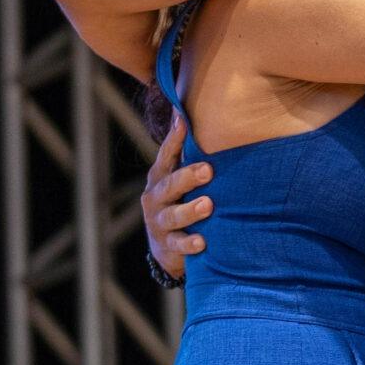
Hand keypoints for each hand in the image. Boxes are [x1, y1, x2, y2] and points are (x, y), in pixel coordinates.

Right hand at [142, 114, 210, 280]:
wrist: (168, 248)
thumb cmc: (180, 203)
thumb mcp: (180, 180)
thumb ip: (187, 155)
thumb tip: (192, 115)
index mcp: (160, 177)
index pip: (167, 155)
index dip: (174, 138)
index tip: (183, 121)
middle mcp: (155, 197)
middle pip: (169, 185)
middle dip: (188, 177)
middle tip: (208, 170)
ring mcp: (159, 222)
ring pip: (172, 215)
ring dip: (190, 210)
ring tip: (208, 205)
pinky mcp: (167, 245)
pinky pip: (178, 244)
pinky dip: (189, 243)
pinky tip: (202, 242)